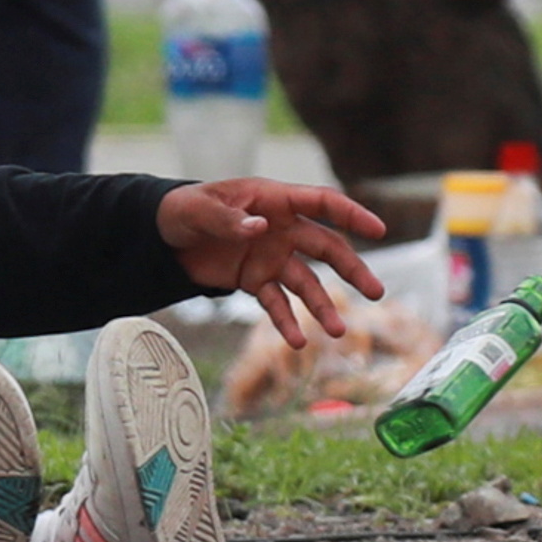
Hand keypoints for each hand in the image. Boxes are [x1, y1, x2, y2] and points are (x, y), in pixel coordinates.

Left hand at [157, 176, 387, 348]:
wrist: (163, 237)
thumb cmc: (184, 209)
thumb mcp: (199, 209)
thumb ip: (228, 219)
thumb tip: (261, 228)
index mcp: (273, 201)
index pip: (321, 202)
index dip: (351, 214)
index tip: (378, 230)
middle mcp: (282, 229)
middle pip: (326, 247)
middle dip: (352, 268)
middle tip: (375, 292)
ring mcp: (272, 257)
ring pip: (307, 283)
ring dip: (322, 306)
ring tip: (337, 332)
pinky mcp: (256, 281)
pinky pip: (277, 303)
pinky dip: (287, 322)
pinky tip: (297, 341)